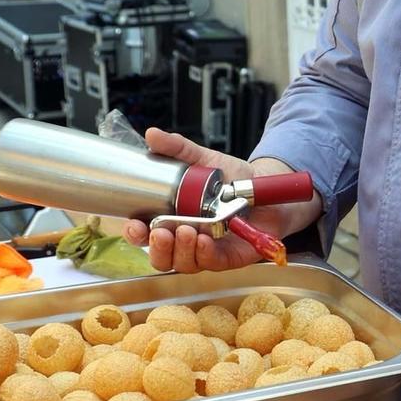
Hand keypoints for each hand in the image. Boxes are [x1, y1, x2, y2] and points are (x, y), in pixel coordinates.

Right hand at [123, 129, 319, 273]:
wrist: (266, 185)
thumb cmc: (232, 178)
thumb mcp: (202, 159)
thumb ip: (177, 149)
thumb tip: (152, 135)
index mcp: (172, 218)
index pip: (145, 233)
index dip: (135, 233)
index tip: (134, 225)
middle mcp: (186, 238)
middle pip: (161, 257)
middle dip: (157, 248)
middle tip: (160, 232)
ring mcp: (206, 251)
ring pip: (184, 264)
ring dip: (180, 251)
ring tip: (184, 230)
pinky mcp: (229, 258)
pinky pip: (212, 263)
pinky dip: (205, 253)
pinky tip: (204, 240)